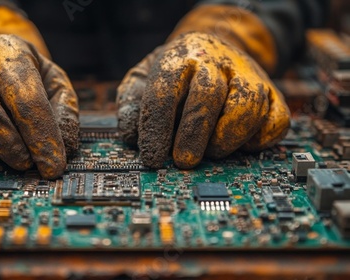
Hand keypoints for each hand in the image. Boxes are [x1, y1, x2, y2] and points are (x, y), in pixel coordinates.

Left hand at [117, 32, 289, 168]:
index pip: (165, 89)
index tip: (152, 157)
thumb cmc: (175, 74)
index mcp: (181, 56)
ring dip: (226, 138)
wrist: (216, 47)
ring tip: (211, 152)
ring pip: (248, 107)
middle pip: (209, 95)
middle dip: (193, 134)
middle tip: (183, 162)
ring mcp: (250, 77)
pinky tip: (239, 146)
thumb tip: (131, 134)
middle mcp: (217, 62)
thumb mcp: (144, 77)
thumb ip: (132, 102)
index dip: (157, 126)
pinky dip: (259, 141)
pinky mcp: (274, 95)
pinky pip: (276, 121)